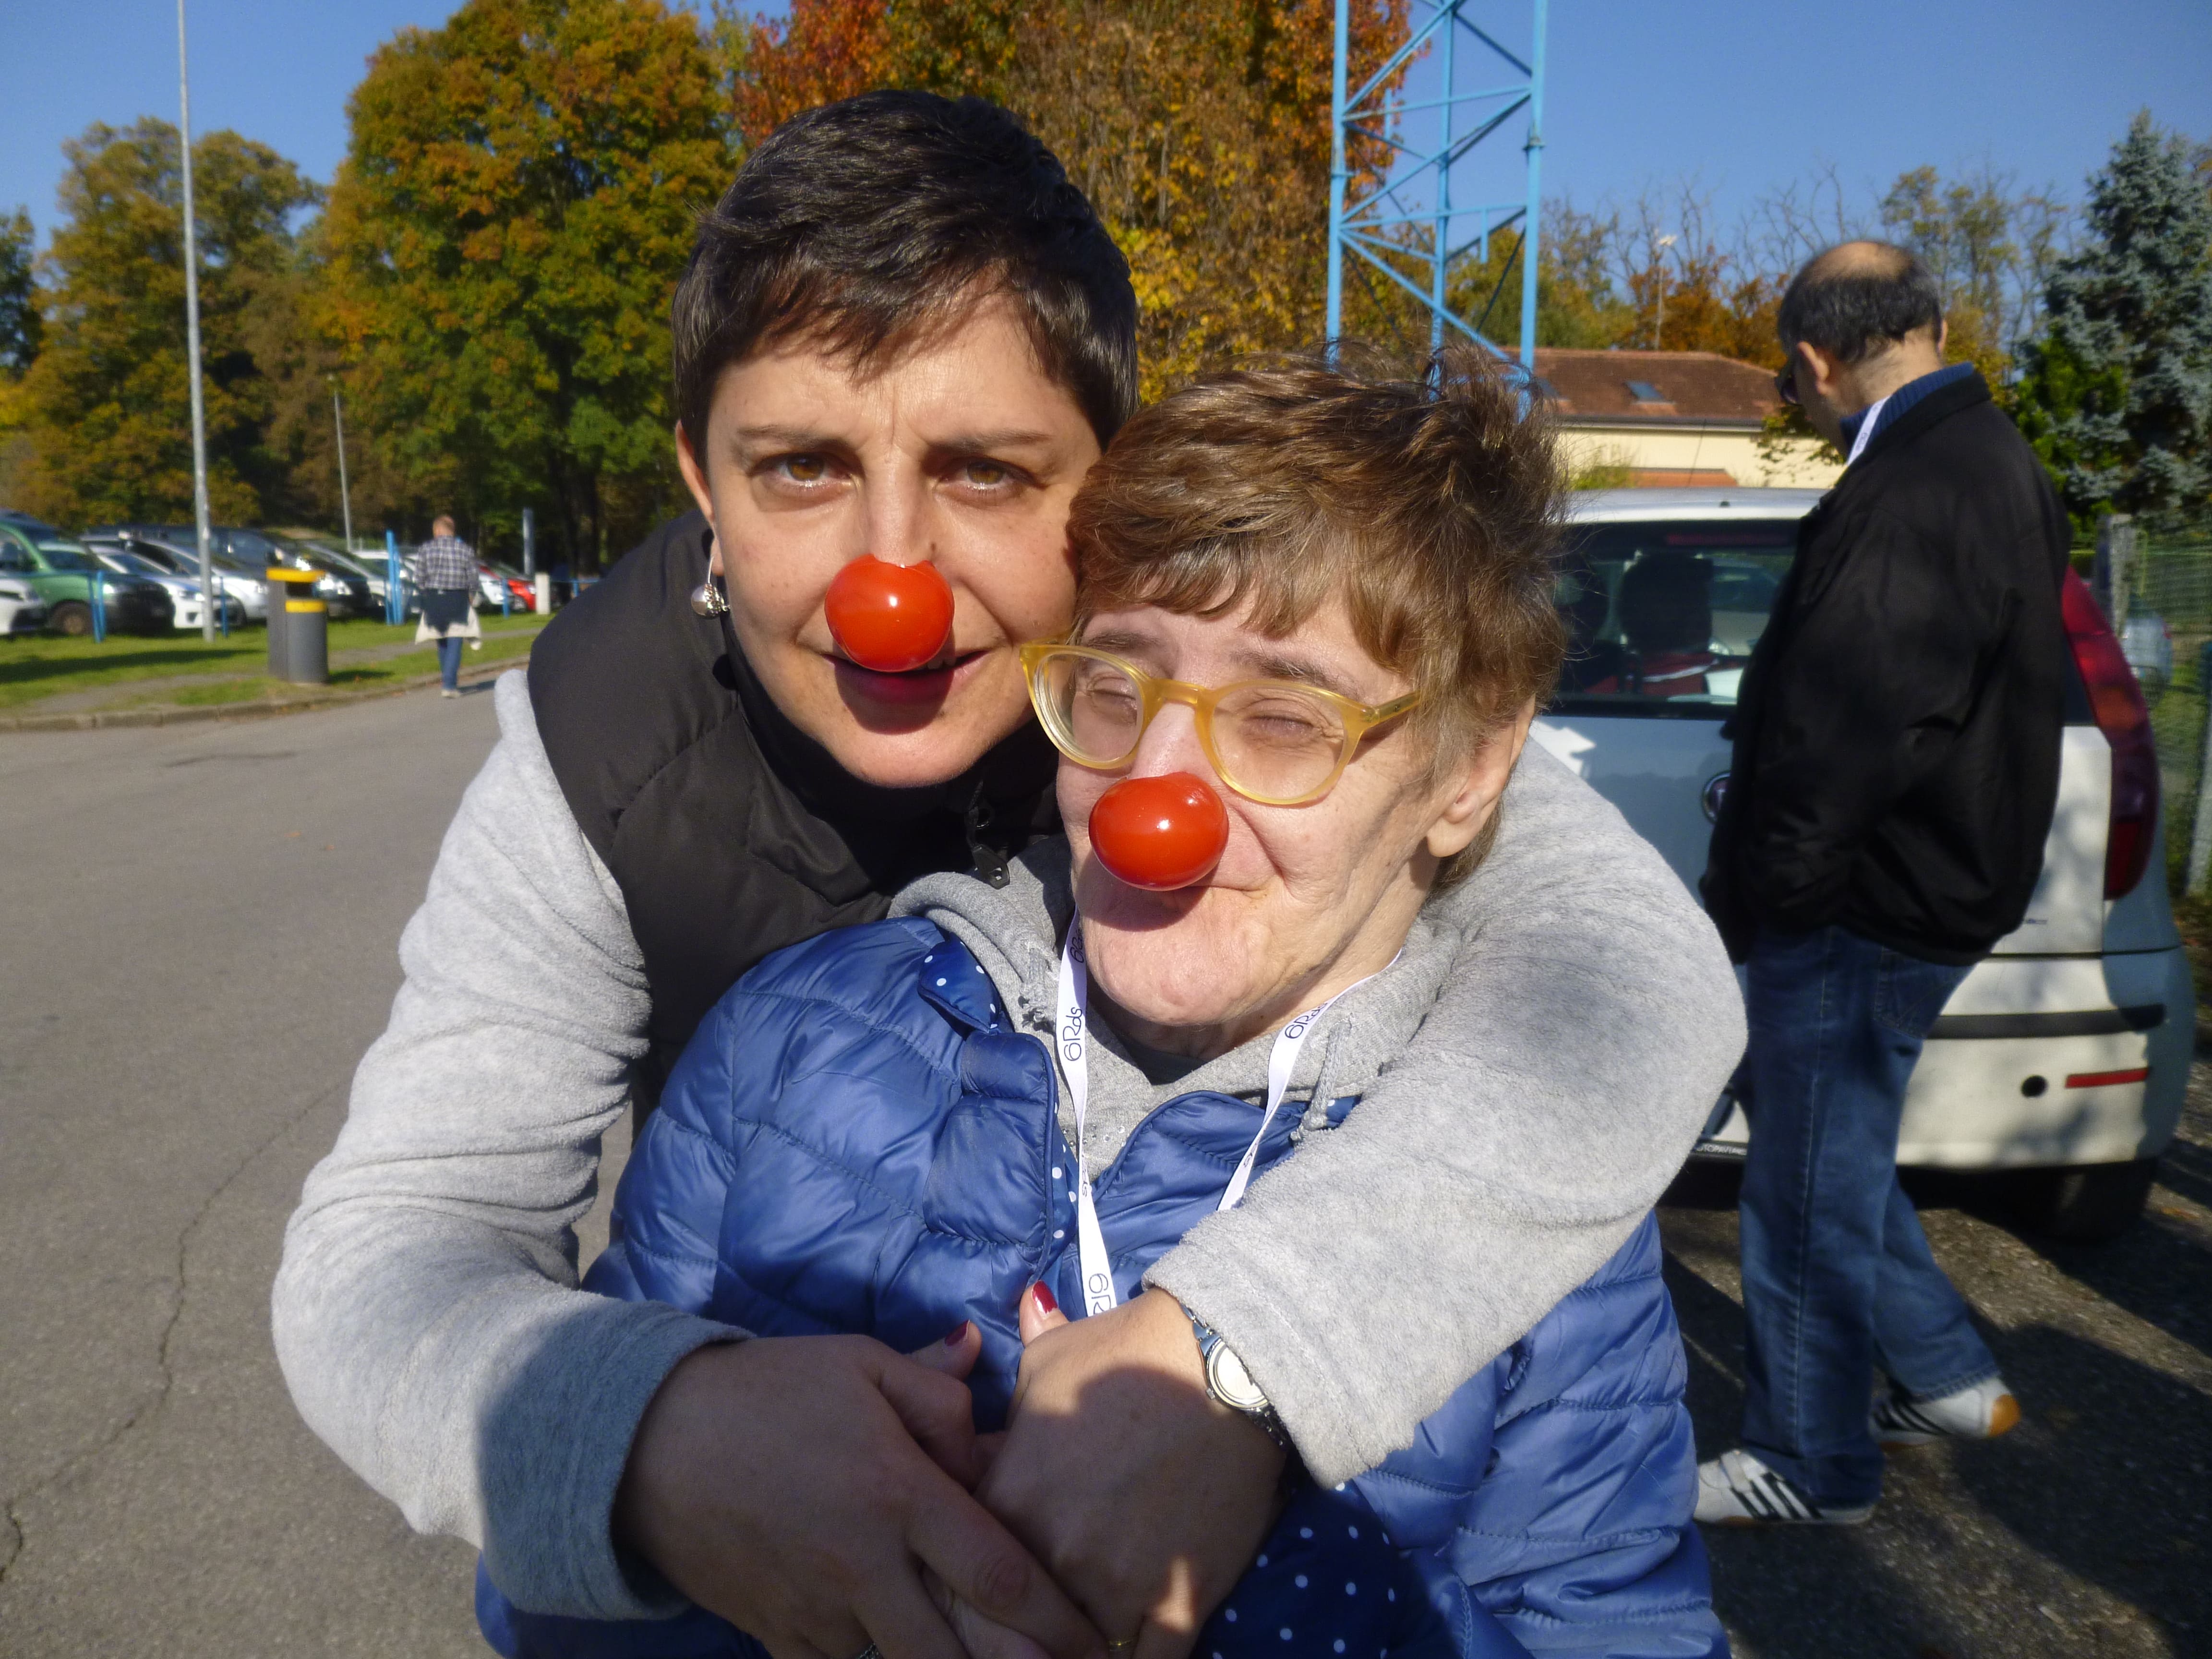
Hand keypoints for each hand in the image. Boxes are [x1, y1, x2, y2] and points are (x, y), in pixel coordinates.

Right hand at [614, 1332, 1104, 1658]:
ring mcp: (820, 1613)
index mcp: (898, 1497)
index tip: (1097, 1641)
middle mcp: (866, 1570)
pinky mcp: (780, 1637)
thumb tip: (984, 1359)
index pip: (998, 1575)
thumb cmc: (764, 1393)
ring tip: (985, 1650)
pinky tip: (895, 1637)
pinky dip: (874, 1657)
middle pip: (958, 1655)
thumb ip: (933, 1383)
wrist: (646, 1446)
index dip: (1057, 1619)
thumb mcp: (856, 1363)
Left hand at [969, 1287, 1285, 1658]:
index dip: (976, 1576)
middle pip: (1016, 1624)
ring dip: (1078, 1647)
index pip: (965, 1566)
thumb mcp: (1049, 1360)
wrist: (1223, 1364)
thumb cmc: (1130, 1353)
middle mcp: (1053, 1552)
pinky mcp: (1178, 1604)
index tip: (990, 1582)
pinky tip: (1132, 1647)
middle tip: (1031, 1626)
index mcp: (1010, 1498)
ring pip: (1079, 1653)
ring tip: (1079, 1639)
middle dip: (1020, 1629)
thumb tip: (991, 1352)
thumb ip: (1010, 1391)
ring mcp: (1117, 1586)